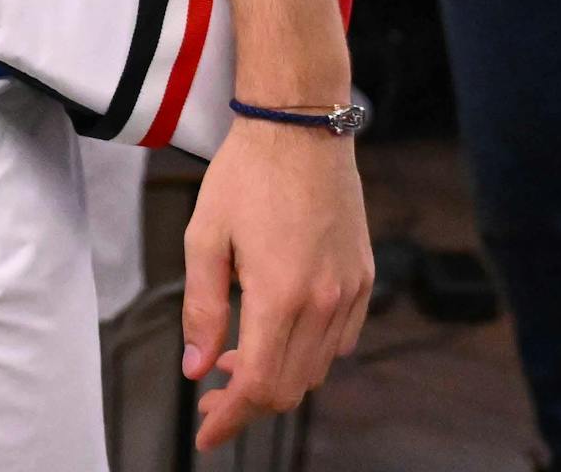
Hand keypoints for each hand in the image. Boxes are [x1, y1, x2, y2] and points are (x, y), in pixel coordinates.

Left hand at [181, 119, 374, 447]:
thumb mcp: (205, 238)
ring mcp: (350, 290)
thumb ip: (201, 310)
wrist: (301, 127)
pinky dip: (309, 353)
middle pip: (290, 387)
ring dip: (278, 378)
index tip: (207, 433)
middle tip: (213, 398)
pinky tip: (278, 334)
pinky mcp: (364, 277)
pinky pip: (341, 340)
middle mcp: (324, 300)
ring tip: (237, 359)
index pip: (259, 384)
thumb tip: (197, 368)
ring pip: (317, 369)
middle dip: (248, 404)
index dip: (231, 419)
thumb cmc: (248, 173)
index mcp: (280, 294)